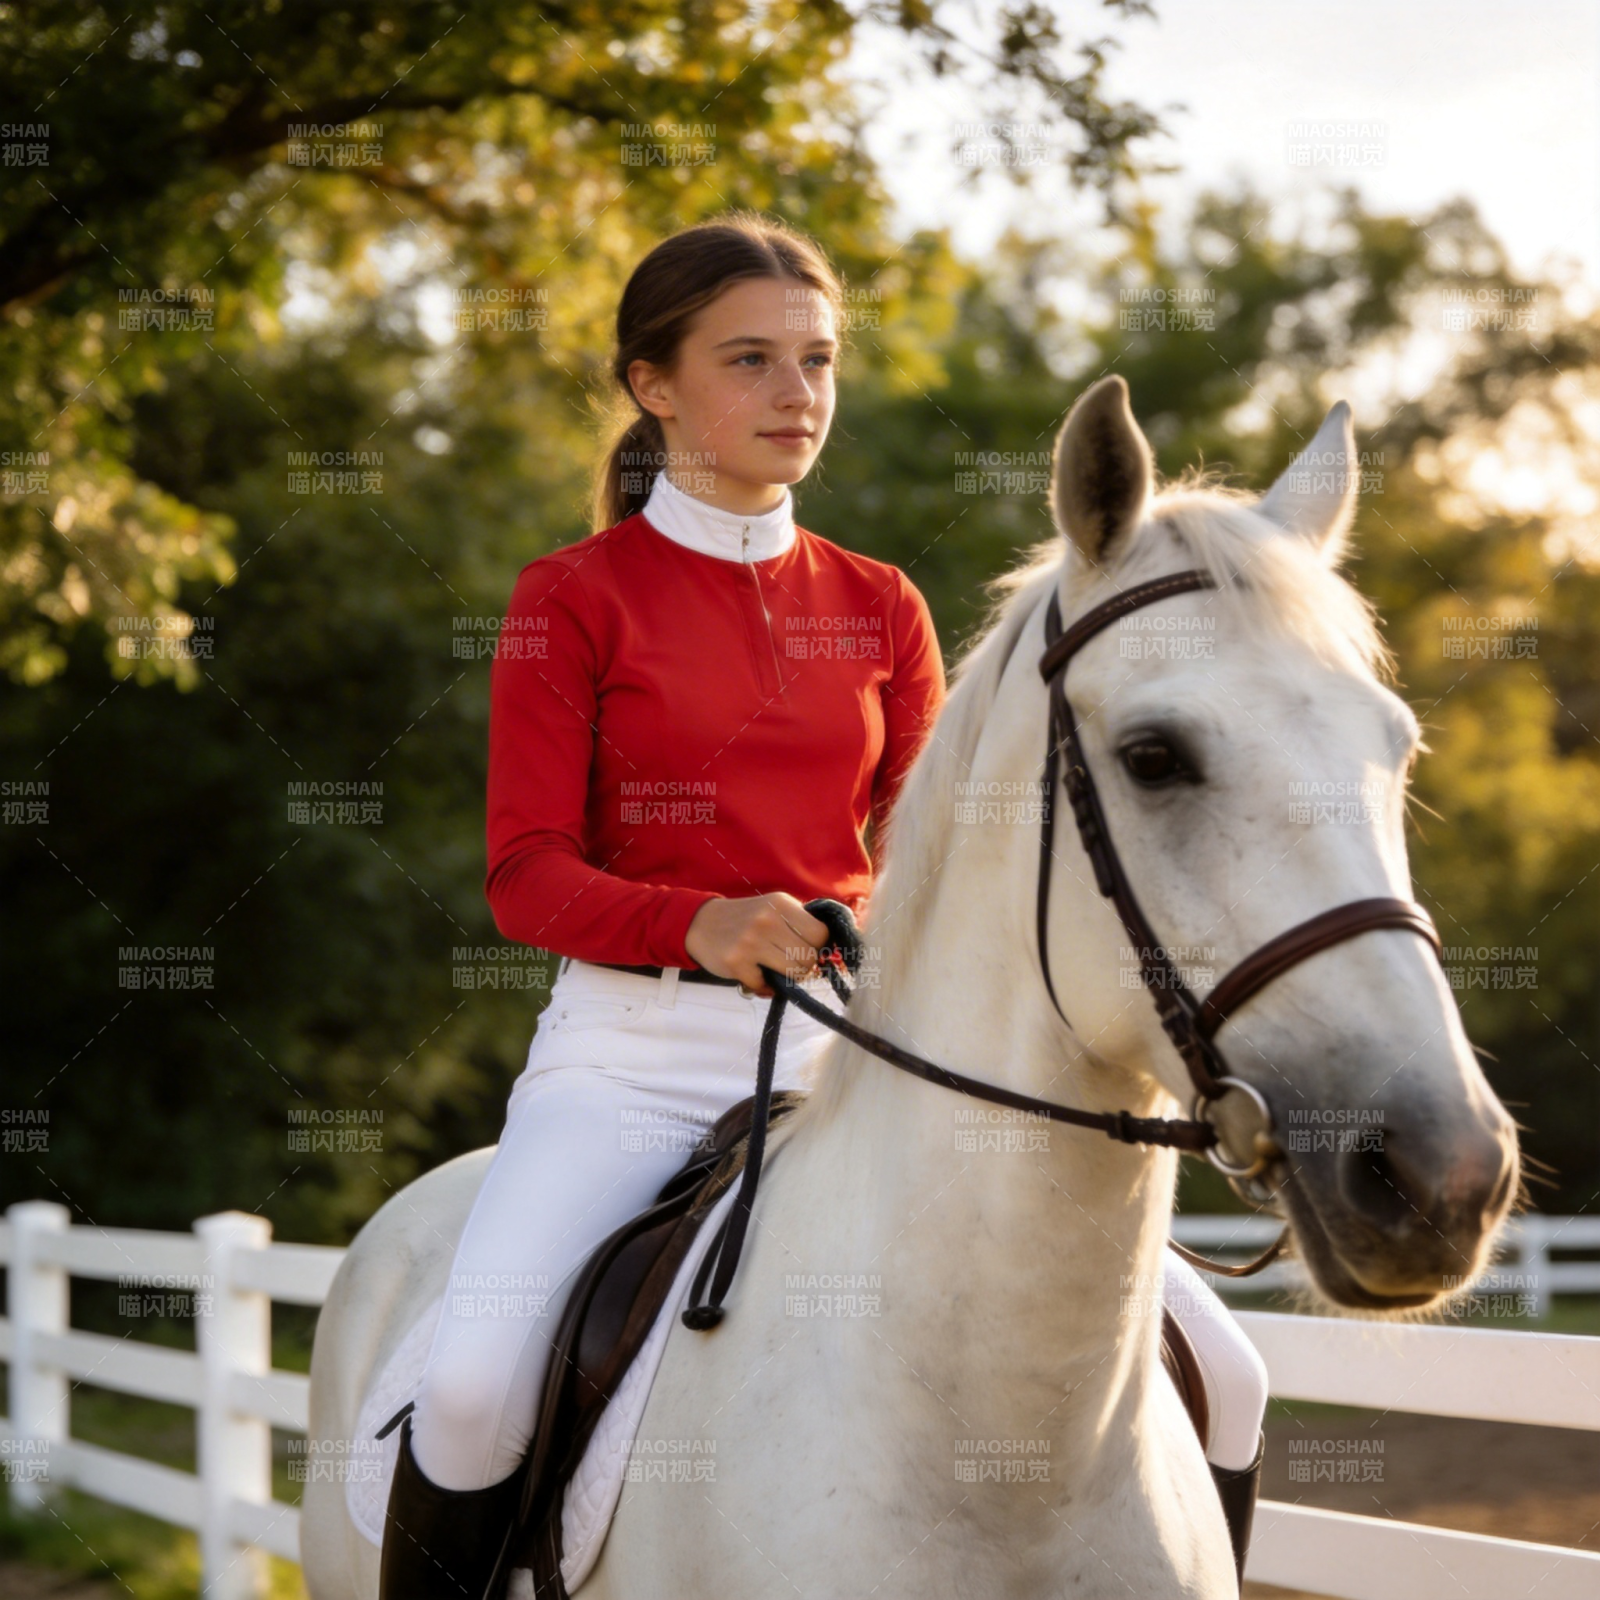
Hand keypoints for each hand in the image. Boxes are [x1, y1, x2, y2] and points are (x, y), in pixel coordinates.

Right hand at [684, 893, 828, 996]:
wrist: (700, 923)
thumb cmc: (745, 919)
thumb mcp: (772, 908)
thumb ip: (798, 922)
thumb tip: (829, 949)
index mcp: (781, 903)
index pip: (820, 933)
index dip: (816, 946)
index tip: (805, 949)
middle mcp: (767, 920)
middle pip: (809, 958)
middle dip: (802, 966)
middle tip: (788, 962)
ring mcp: (750, 942)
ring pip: (793, 974)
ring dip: (786, 978)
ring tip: (773, 968)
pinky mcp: (736, 963)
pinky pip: (765, 986)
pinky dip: (761, 985)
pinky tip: (752, 972)